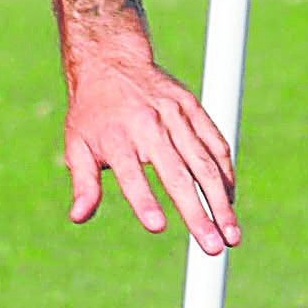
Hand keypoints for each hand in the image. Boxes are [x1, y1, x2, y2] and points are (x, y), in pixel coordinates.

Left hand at [63, 45, 238, 250]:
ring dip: (220, 202)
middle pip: (177, 175)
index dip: (143, 200)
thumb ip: (83, 183)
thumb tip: (78, 217)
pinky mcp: (193, 107)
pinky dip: (225, 174)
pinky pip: (216, 144)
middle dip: (198, 213)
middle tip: (212, 247)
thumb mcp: (77, 145)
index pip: (131, 174)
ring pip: (204, 163)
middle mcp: (148, 125)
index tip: (157, 227)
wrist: (112, 61)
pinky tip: (229, 202)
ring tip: (231, 235)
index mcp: (117, 137)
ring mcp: (175, 115)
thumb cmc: (92, 113)